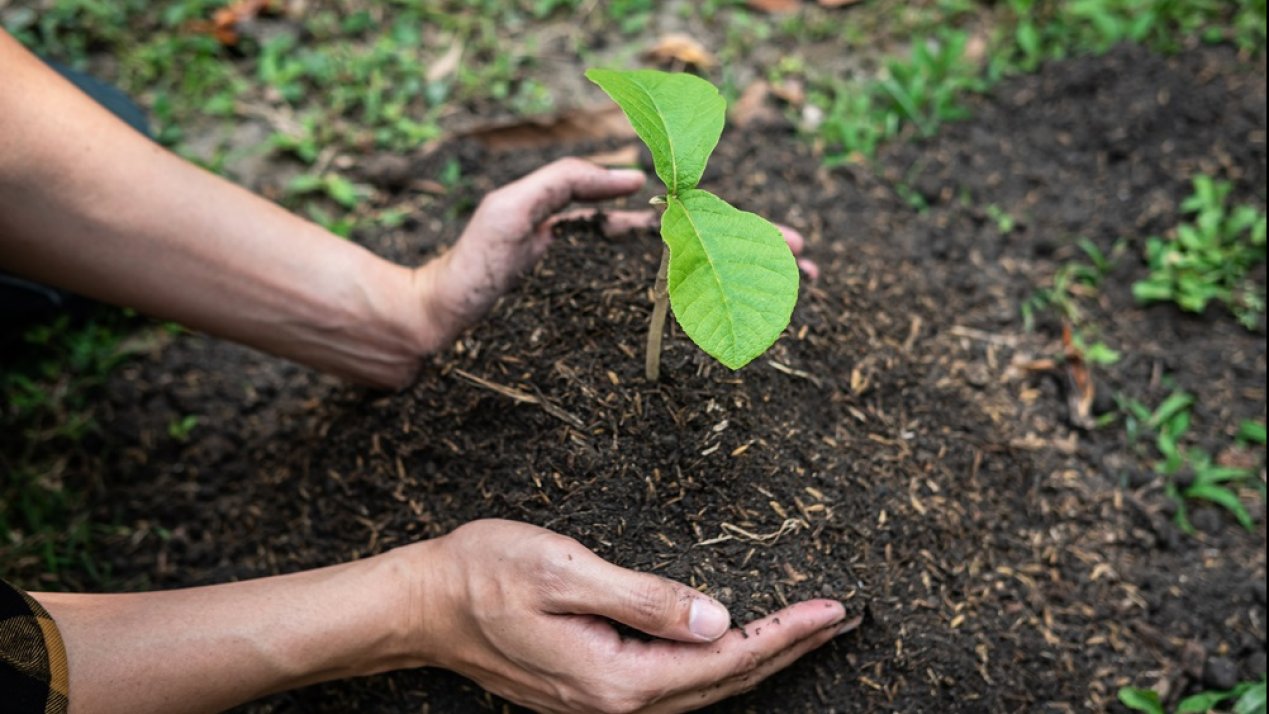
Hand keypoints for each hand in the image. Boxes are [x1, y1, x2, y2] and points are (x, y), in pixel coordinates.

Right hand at [401, 519, 854, 712]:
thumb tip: (718, 620)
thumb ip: (645, 598)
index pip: (723, 658)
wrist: (419, 606)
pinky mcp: (588, 687)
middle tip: (838, 619)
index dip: (784, 633)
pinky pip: (670, 682)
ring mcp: (599, 701)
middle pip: (720, 681)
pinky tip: (729, 647)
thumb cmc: (484, 575)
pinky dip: (713, 664)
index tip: (832, 608)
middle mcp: (613, 702)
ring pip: (698, 687)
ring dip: (755, 659)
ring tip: (802, 631)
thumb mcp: (566, 572)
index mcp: (616, 676)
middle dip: (785, 649)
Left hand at [410, 158, 816, 355]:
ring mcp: (609, 284)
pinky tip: (732, 316)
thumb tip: (639, 181)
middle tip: (809, 269)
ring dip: (739, 280)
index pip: (684, 214)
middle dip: (757, 253)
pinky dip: (697, 308)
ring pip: (688, 275)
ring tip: (792, 290)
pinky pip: (657, 307)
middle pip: (699, 243)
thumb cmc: (471, 262)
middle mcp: (615, 247)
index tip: (784, 241)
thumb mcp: (514, 207)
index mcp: (603, 216)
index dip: (735, 225)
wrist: (440, 317)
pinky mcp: (597, 315)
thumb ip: (570, 183)